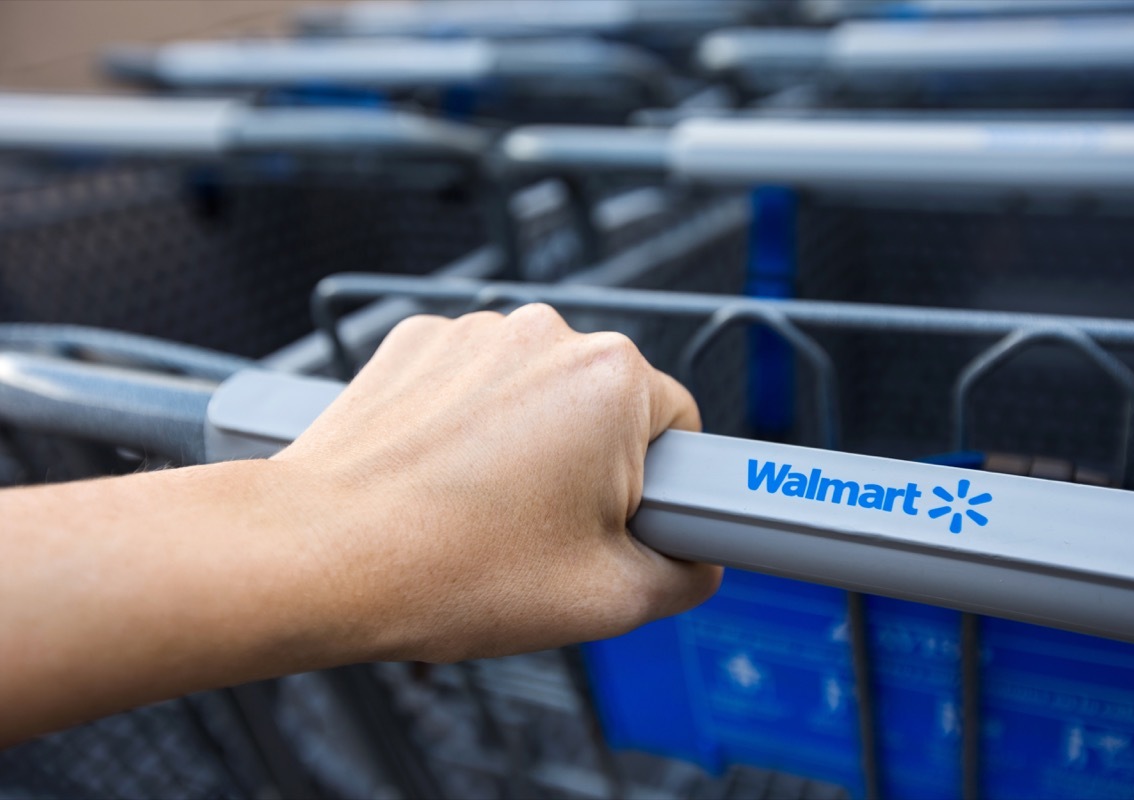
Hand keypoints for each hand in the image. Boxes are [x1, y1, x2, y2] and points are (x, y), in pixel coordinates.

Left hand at [274, 303, 722, 662]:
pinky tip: (440, 478)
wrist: (316, 554)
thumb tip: (694, 561)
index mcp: (611, 379)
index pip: (682, 427)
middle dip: (591, 467)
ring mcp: (474, 331)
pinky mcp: (418, 342)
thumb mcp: (606, 600)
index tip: (619, 527)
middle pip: (607, 407)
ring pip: (538, 393)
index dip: (658, 489)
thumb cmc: (449, 570)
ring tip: (480, 511)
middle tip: (545, 533)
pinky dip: (469, 423)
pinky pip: (474, 382)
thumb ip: (685, 577)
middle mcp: (547, 333)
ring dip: (527, 443)